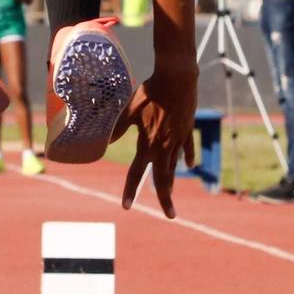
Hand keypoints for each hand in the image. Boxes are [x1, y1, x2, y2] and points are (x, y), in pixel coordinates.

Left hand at [111, 66, 197, 217]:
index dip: (129, 191)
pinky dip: (187, 157)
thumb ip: (118, 128)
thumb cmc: (151, 92)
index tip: (126, 206)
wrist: (177, 78)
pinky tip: (189, 166)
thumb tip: (104, 142)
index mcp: (148, 143)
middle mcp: (164, 146)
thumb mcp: (129, 109)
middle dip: (166, 199)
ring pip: (175, 166)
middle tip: (170, 215)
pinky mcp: (187, 130)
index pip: (136, 173)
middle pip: (164, 179)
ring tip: (170, 195)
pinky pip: (187, 148)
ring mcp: (178, 139)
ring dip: (172, 181)